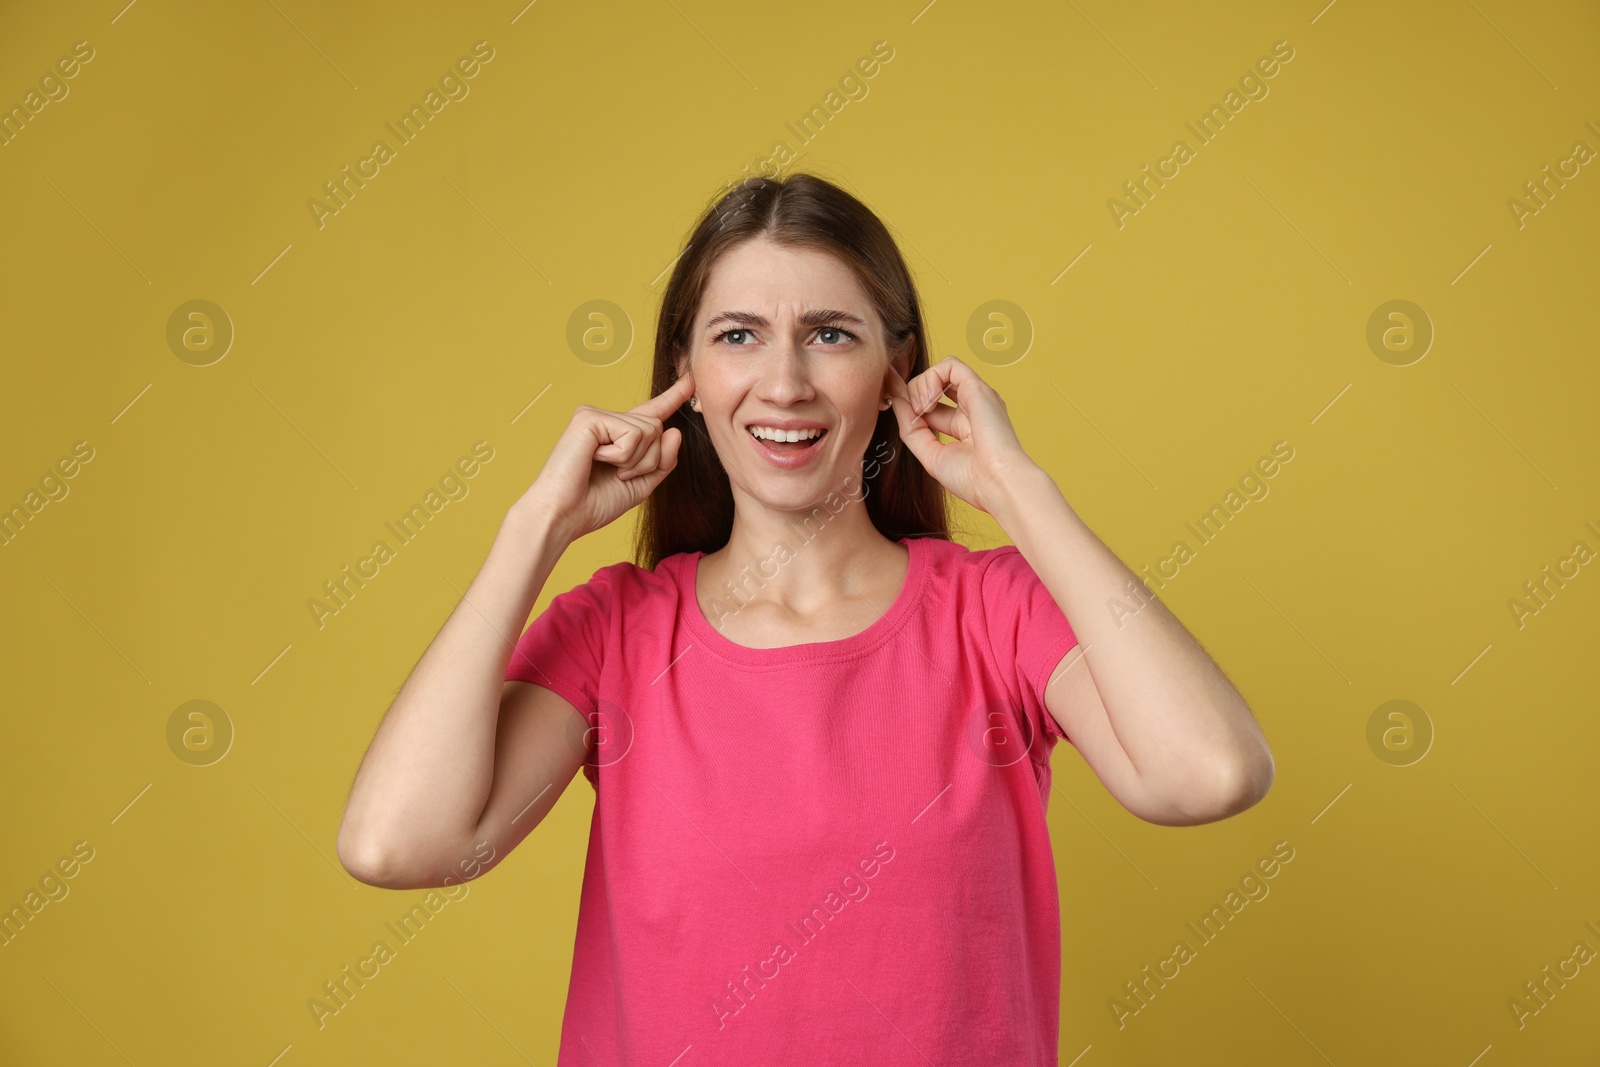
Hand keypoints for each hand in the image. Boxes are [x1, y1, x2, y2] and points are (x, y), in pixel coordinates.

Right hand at [518, 373, 694, 541]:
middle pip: (658, 428)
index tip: (692, 380)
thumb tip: (674, 430)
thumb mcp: (640, 485)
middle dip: (648, 461)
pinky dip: (622, 456)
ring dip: (635, 461)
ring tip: (606, 469)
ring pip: (650, 430)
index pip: (652, 412)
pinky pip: (632, 434)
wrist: (564, 516)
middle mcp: (608, 419)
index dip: (674, 396)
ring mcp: (596, 415)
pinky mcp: (589, 417)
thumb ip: (662, 461)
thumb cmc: (593, 503)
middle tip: (619, 476)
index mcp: (619, 435)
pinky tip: (595, 460)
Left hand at [887, 356, 1037, 515]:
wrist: (996, 483)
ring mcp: (976, 396)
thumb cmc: (971, 478)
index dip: (908, 403)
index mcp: (964, 426)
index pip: (929, 405)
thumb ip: (911, 428)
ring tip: (922, 411)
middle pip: (932, 386)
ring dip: (920, 387)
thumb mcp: (930, 454)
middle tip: (913, 416)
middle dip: (911, 394)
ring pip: (939, 372)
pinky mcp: (978, 387)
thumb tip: (897, 401)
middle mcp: (972, 407)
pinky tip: (930, 402)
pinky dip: (931, 379)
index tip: (891, 401)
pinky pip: (949, 365)